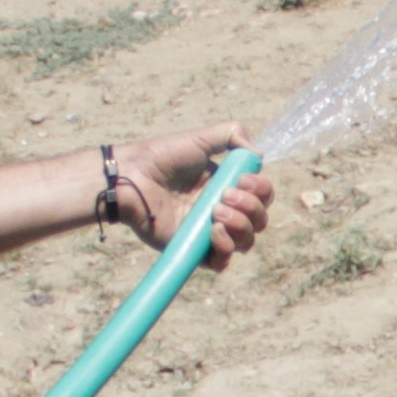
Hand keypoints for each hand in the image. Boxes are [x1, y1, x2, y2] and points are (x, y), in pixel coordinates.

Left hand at [111, 125, 276, 266]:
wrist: (133, 178)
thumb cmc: (163, 157)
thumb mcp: (201, 137)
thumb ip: (233, 133)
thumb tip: (258, 155)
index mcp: (228, 186)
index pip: (262, 196)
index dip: (261, 191)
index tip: (242, 180)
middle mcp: (222, 211)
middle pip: (260, 221)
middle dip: (251, 208)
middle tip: (224, 196)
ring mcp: (208, 232)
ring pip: (246, 242)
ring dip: (240, 226)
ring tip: (215, 212)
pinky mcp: (193, 250)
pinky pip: (222, 262)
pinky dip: (225, 249)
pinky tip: (212, 232)